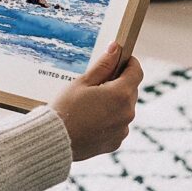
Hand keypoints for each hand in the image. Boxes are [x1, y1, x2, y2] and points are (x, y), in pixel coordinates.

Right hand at [49, 42, 142, 160]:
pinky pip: (118, 125)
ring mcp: (123, 129)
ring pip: (124, 108)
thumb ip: (103, 65)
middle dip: (119, 83)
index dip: (130, 63)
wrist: (55, 139)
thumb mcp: (83, 82)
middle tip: (98, 82)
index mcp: (120, 94)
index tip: (121, 59)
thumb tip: (116, 48)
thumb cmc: (66, 107)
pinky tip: (91, 119)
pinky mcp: (116, 142)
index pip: (136, 72)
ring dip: (114, 102)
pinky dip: (110, 119)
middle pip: (130, 90)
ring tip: (91, 104)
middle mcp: (127, 113)